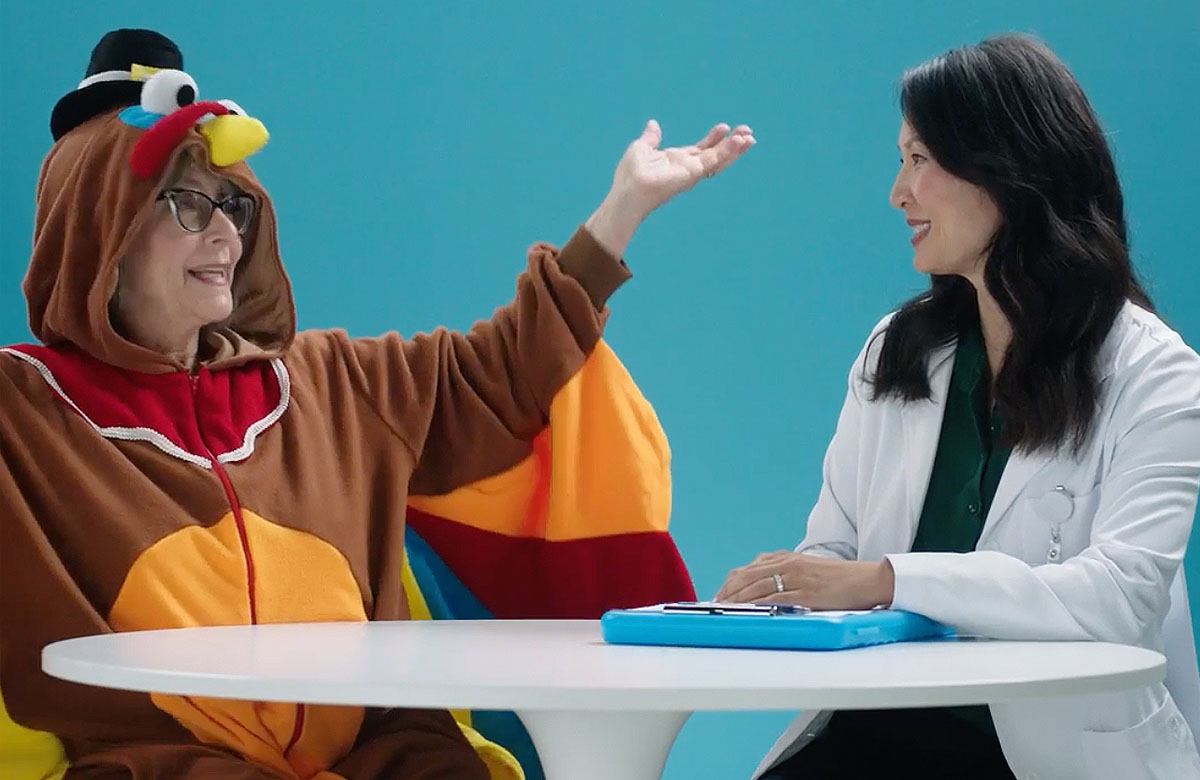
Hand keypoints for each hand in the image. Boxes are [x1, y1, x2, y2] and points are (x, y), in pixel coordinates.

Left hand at [585, 120, 754, 257]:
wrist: (629, 190)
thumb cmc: (630, 174)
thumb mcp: (642, 148)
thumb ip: (651, 137)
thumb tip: (653, 124)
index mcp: (677, 160)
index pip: (701, 148)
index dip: (713, 138)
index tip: (724, 127)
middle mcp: (687, 167)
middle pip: (715, 154)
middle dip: (731, 145)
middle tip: (747, 133)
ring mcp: (692, 171)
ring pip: (719, 158)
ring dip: (735, 148)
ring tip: (750, 138)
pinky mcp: (694, 172)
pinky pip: (715, 159)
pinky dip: (728, 150)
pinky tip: (740, 142)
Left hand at [714, 550, 894, 609]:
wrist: (867, 579)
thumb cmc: (840, 579)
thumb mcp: (807, 570)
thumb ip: (786, 574)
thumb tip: (764, 588)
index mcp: (786, 558)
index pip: (748, 569)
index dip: (730, 583)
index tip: (720, 595)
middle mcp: (787, 564)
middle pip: (746, 576)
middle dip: (727, 592)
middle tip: (715, 605)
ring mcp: (795, 577)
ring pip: (756, 586)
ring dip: (736, 599)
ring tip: (724, 610)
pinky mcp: (805, 592)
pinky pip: (775, 598)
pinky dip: (757, 605)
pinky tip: (747, 612)